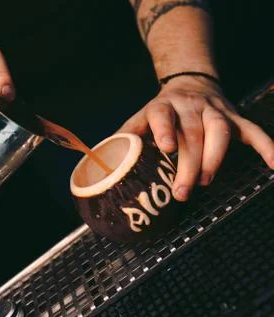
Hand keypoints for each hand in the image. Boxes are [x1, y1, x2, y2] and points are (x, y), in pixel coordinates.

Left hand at [118, 76, 273, 200]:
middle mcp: (190, 107)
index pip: (163, 116)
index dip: (165, 130)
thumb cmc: (162, 110)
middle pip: (192, 133)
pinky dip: (267, 147)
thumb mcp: (140, 118)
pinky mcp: (235, 118)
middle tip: (182, 191)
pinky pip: (254, 131)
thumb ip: (126, 137)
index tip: (166, 148)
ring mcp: (216, 111)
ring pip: (221, 131)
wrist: (191, 83)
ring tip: (208, 181)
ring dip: (215, 157)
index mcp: (162, 107)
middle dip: (189, 163)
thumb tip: (101, 160)